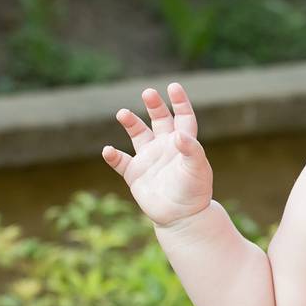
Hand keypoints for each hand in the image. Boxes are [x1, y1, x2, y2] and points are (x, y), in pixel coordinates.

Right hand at [101, 82, 213, 227]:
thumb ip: (191, 150)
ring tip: (122, 113)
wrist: (182, 218)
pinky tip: (108, 151)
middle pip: (159, 119)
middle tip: (147, 92)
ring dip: (130, 123)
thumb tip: (179, 134)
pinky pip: (121, 162)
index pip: (183, 117)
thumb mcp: (197, 169)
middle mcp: (165, 147)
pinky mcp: (135, 174)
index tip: (173, 87)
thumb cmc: (194, 193)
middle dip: (154, 105)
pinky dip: (113, 156)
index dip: (179, 102)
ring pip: (138, 134)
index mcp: (184, 144)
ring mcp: (149, 159)